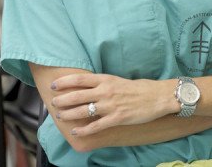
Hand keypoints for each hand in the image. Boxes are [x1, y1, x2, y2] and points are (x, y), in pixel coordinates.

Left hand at [50, 73, 177, 136]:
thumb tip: (88, 87)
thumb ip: (104, 84)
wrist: (158, 96)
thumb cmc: (140, 88)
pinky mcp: (117, 118)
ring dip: (69, 114)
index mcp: (107, 79)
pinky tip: (76, 132)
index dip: (65, 82)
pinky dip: (84, 130)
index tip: (54, 85)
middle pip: (77, 95)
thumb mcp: (119, 81)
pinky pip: (96, 126)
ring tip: (60, 116)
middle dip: (62, 100)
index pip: (80, 79)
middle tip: (53, 103)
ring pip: (83, 111)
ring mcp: (111, 105)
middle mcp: (106, 91)